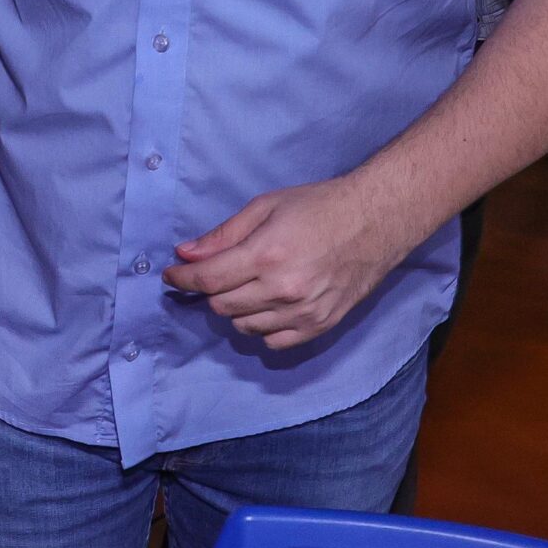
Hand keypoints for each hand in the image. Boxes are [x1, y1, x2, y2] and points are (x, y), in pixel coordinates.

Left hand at [161, 179, 409, 351]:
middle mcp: (283, 290)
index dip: (183, 279)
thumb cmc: (318, 207)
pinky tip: (267, 305)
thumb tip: (185, 254)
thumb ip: (223, 235)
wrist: (375, 221)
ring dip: (235, 308)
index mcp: (266, 255)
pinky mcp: (320, 325)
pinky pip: (273, 341)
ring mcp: (303, 312)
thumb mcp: (265, 206)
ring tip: (248, 285)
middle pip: (222, 306)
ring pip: (244, 326)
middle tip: (217, 273)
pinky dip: (261, 327)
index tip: (172, 275)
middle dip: (210, 290)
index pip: (208, 280)